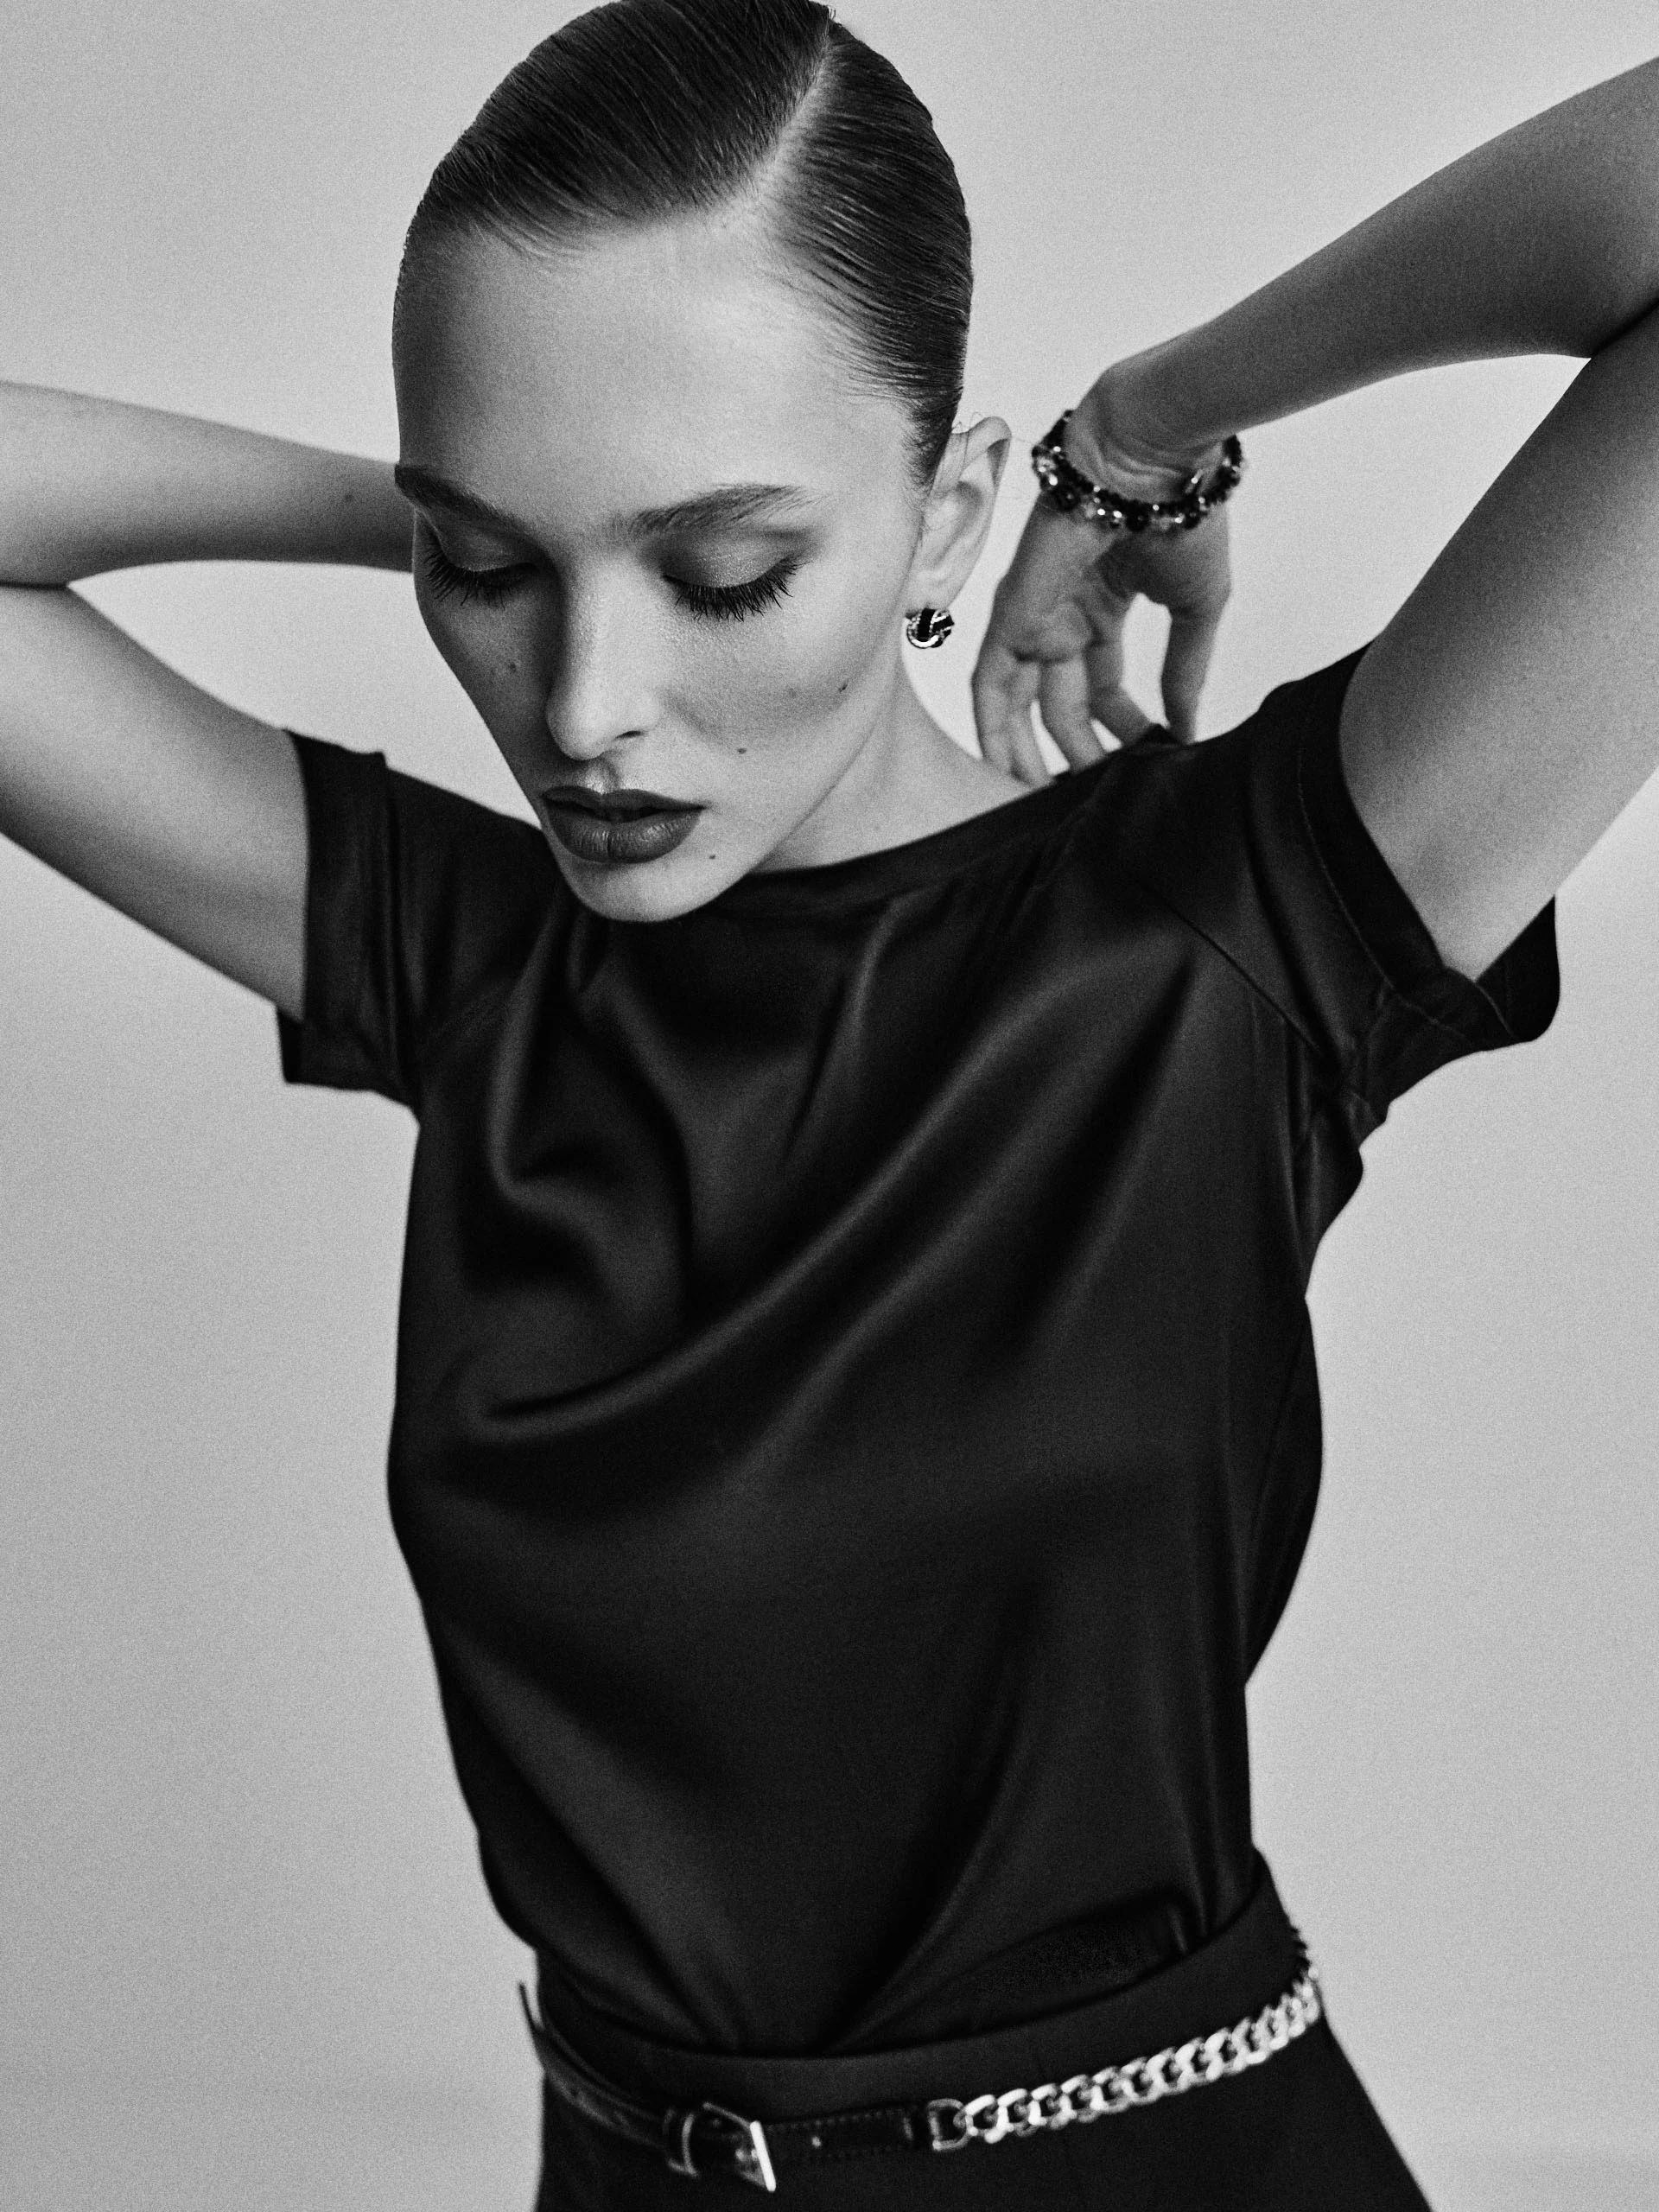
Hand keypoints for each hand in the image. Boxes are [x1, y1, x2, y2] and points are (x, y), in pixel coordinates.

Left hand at [971, 419, 1231, 781]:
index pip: (1105, 687)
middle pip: (1061, 704)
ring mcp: (1033, 616)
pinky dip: (995, 730)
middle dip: (1080, 752)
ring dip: (1031, 754)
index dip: (1125, 728)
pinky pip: (989, 685)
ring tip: (1050, 805)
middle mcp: (1063, 615)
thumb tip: (1185, 727)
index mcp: (1104, 607)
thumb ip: (1185, 670)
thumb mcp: (1197, 610)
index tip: (1151, 759)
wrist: (1154, 464)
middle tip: (1098, 796)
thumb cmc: (1183, 517)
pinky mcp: (1009, 614)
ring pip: (1019, 704)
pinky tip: (1009, 773)